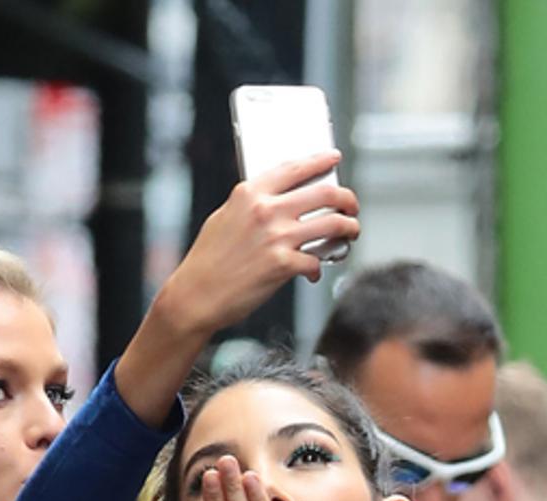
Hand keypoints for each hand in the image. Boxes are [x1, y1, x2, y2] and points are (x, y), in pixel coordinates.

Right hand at [158, 151, 358, 336]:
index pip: (294, 168)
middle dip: (347, 199)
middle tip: (351, 207)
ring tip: (350, 233)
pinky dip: (319, 268)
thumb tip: (278, 201)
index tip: (333, 158)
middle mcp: (266, 211)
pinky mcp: (283, 265)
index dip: (319, 161)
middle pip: (325, 193)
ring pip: (334, 224)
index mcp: (249, 194)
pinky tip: (312, 272)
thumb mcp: (223, 219)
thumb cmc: (206, 261)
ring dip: (350, 228)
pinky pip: (317, 261)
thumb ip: (250, 205)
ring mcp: (277, 237)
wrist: (195, 296)